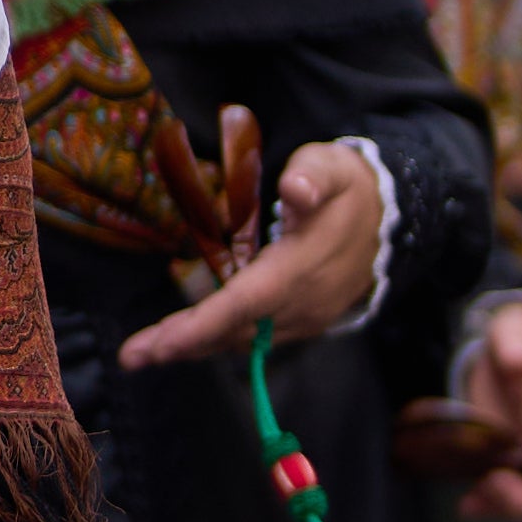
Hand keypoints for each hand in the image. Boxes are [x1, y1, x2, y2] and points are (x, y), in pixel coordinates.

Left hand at [121, 141, 385, 367]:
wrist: (388, 218)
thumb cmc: (347, 188)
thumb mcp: (332, 166)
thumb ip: (312, 176)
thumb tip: (296, 188)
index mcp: (302, 266)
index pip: (247, 302)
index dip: (204, 324)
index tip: (163, 344)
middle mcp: (302, 303)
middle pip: (235, 331)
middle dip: (182, 344)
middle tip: (133, 355)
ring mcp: (305, 318)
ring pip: (243, 340)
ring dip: (194, 346)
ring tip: (145, 351)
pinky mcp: (302, 322)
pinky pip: (255, 338)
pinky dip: (217, 340)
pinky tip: (184, 340)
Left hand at [458, 303, 521, 521]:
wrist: (504, 350)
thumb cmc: (512, 342)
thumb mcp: (509, 335)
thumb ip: (513, 346)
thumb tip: (520, 360)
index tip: (505, 481)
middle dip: (519, 504)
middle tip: (481, 489)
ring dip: (501, 512)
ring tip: (467, 504)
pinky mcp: (513, 467)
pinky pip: (511, 501)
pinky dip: (491, 509)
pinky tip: (467, 504)